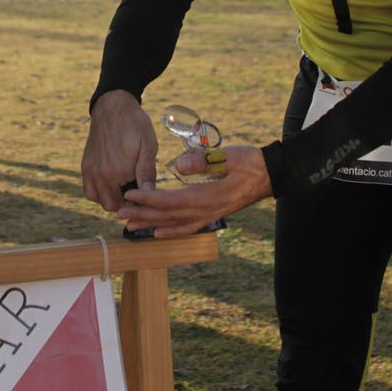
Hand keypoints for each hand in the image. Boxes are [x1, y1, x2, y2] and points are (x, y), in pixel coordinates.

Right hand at [82, 91, 158, 211]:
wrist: (112, 106)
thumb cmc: (135, 123)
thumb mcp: (148, 145)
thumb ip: (147, 173)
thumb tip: (150, 195)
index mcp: (120, 171)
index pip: (131, 202)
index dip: (141, 203)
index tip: (148, 196)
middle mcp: (102, 174)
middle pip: (114, 206)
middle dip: (126, 204)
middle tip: (138, 191)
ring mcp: (91, 171)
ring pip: (100, 201)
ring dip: (112, 199)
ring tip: (126, 187)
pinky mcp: (85, 166)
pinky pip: (89, 191)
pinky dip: (99, 193)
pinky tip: (111, 184)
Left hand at [117, 144, 271, 237]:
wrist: (272, 175)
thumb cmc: (250, 162)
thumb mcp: (229, 156)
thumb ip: (204, 160)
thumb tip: (178, 164)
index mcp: (206, 195)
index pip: (170, 200)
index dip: (148, 200)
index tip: (129, 195)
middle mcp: (205, 210)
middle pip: (167, 216)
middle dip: (142, 215)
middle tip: (119, 215)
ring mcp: (209, 215)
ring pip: (174, 224)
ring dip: (151, 225)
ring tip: (130, 226)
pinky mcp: (213, 215)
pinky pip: (188, 228)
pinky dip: (171, 232)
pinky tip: (157, 234)